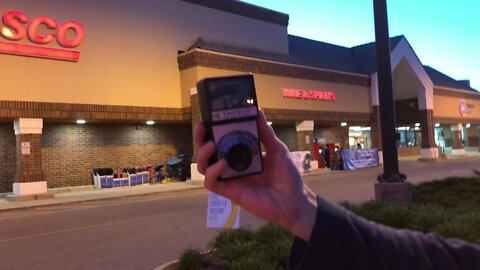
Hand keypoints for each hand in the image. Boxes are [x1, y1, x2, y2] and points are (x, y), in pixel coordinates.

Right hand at [194, 111, 317, 240]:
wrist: (294, 200)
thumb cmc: (287, 176)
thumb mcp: (277, 149)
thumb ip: (265, 132)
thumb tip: (256, 111)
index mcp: (242, 154)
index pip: (221, 140)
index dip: (211, 130)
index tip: (208, 117)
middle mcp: (232, 166)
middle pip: (208, 152)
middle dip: (201, 139)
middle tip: (202, 127)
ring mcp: (230, 179)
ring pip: (205, 167)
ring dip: (203, 155)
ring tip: (211, 146)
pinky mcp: (230, 192)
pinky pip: (212, 183)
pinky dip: (213, 173)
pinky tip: (223, 165)